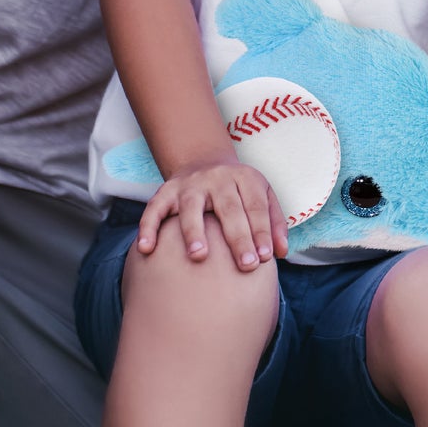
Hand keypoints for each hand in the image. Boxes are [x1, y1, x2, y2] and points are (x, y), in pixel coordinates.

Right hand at [136, 158, 288, 271]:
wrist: (204, 161)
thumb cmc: (238, 191)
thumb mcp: (262, 195)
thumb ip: (274, 223)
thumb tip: (281, 253)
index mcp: (244, 178)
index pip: (256, 206)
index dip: (262, 231)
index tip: (266, 258)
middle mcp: (217, 178)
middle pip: (229, 208)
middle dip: (238, 237)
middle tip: (246, 265)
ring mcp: (189, 184)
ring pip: (191, 207)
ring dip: (194, 231)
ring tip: (199, 256)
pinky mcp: (166, 191)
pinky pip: (154, 208)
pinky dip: (148, 227)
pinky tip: (146, 249)